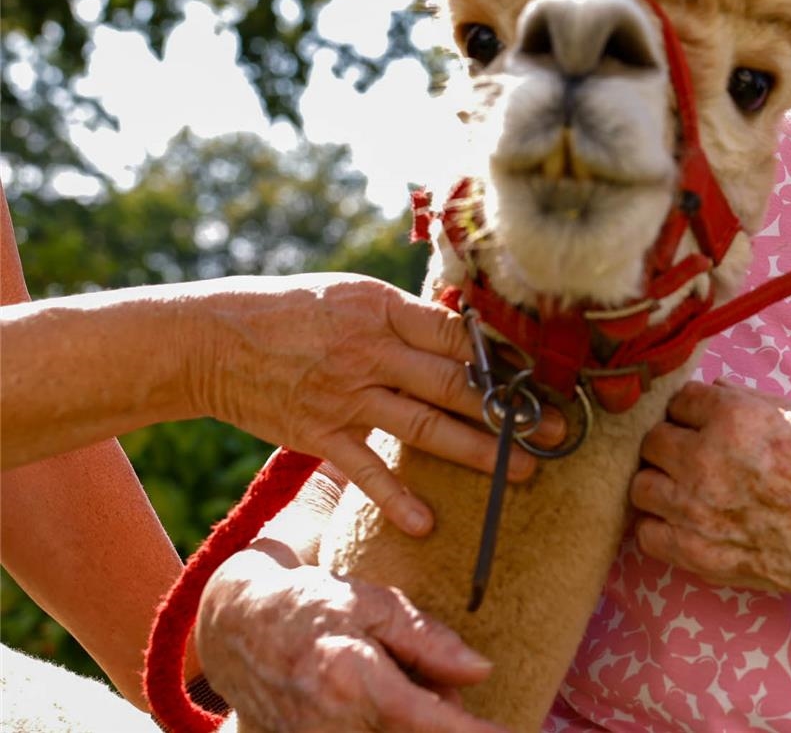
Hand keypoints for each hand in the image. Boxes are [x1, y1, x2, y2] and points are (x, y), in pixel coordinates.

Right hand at [185, 274, 560, 535]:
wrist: (210, 340)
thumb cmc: (289, 310)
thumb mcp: (351, 293)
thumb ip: (405, 316)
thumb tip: (463, 330)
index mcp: (382, 310)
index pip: (457, 336)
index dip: (502, 359)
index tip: (540, 379)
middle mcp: (369, 352)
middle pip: (454, 383)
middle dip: (510, 410)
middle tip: (554, 433)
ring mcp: (345, 397)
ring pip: (425, 428)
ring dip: (477, 451)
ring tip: (520, 472)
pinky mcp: (318, 434)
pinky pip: (365, 471)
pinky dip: (395, 500)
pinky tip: (427, 522)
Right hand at [198, 544, 506, 732]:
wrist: (240, 628)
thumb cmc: (313, 605)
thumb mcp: (374, 604)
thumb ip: (429, 641)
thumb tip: (482, 671)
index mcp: (352, 679)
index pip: (427, 720)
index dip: (470, 732)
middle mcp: (332, 723)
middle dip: (444, 720)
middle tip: (450, 693)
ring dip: (412, 722)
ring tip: (407, 689)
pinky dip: (385, 725)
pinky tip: (384, 702)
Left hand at [629, 380, 790, 608]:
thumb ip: (753, 401)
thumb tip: (716, 387)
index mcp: (734, 418)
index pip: (681, 399)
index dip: (695, 409)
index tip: (705, 419)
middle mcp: (705, 460)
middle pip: (653, 440)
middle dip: (672, 441)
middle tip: (694, 452)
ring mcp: (695, 510)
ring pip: (641, 486)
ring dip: (661, 483)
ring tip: (686, 488)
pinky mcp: (694, 553)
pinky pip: (647, 534)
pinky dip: (661, 527)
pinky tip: (684, 522)